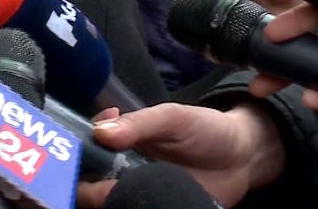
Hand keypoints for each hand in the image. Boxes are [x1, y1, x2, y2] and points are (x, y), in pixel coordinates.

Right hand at [75, 103, 284, 207]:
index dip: (73, 157)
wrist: (244, 158)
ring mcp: (138, 194)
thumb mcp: (172, 118)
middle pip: (87, 184)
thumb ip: (139, 125)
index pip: (82, 150)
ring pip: (107, 203)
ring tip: (111, 199)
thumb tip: (100, 132)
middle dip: (82, 189)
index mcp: (118, 143)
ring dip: (102, 203)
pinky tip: (129, 208)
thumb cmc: (205, 129)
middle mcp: (121, 171)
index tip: (76, 158)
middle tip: (98, 190)